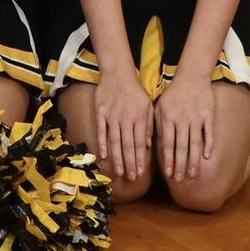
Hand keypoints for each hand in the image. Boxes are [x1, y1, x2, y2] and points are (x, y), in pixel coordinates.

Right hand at [93, 69, 155, 183]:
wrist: (117, 72)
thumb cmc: (135, 91)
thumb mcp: (148, 106)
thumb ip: (150, 125)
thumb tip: (149, 146)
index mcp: (140, 117)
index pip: (140, 142)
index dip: (140, 158)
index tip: (140, 173)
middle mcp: (126, 118)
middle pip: (128, 144)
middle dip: (130, 163)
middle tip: (130, 178)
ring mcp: (112, 115)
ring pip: (115, 140)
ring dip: (117, 157)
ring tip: (118, 172)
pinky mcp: (100, 112)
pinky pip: (101, 130)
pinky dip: (102, 143)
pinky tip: (103, 155)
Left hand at [155, 72, 214, 182]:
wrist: (191, 76)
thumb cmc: (173, 94)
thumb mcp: (159, 106)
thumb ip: (155, 124)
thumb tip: (149, 144)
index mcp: (167, 118)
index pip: (167, 143)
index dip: (168, 160)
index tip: (168, 174)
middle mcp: (181, 119)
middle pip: (181, 147)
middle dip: (180, 165)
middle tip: (180, 180)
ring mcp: (196, 118)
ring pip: (195, 143)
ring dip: (194, 160)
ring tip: (193, 174)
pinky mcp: (208, 115)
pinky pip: (208, 133)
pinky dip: (208, 145)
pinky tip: (207, 158)